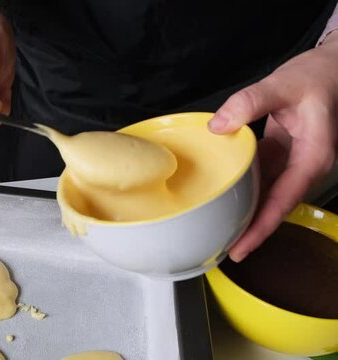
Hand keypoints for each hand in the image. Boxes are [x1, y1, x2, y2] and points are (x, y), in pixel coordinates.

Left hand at [208, 34, 337, 261]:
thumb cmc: (316, 76)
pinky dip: (244, 185)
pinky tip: (223, 192)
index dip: (261, 227)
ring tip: (219, 229)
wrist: (331, 66)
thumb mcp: (282, 84)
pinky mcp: (283, 153)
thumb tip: (218, 125)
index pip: (283, 201)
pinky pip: (262, 176)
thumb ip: (249, 102)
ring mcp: (295, 161)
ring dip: (246, 210)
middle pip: (275, 205)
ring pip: (268, 193)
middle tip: (221, 248)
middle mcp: (306, 165)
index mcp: (313, 158)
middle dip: (251, 229)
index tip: (241, 248)